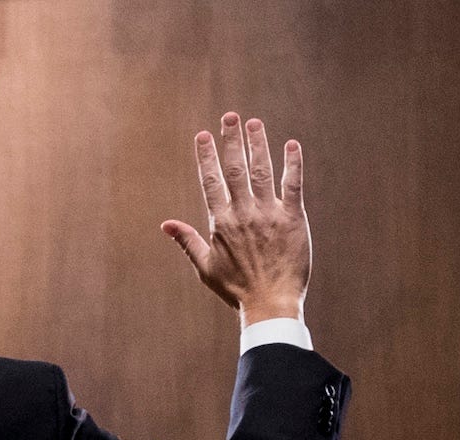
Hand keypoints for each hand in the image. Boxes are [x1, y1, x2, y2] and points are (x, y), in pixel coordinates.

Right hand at [160, 112, 310, 327]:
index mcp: (222, 222)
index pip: (211, 181)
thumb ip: (187, 240)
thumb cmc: (236, 289)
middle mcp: (244, 213)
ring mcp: (269, 213)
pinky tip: (291, 144)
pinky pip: (293, 184)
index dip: (206, 156)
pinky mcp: (293, 218)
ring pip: (262, 171)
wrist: (270, 303)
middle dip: (232, 140)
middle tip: (230, 116)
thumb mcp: (205, 266)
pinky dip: (292, 164)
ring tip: (254, 123)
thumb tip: (166, 224)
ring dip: (258, 144)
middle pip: (236, 168)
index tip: (203, 135)